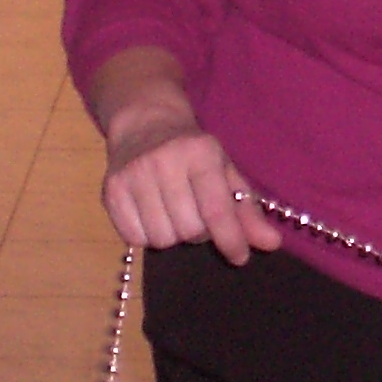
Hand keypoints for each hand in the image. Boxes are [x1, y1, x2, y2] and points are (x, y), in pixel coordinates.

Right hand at [103, 107, 278, 263]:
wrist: (145, 122)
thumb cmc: (193, 151)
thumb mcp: (225, 171)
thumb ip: (247, 210)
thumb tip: (271, 244)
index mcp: (200, 153)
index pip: (216, 210)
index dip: (231, 240)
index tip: (241, 258)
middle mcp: (164, 162)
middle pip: (189, 230)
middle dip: (200, 232)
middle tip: (198, 215)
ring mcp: (133, 176)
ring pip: (162, 239)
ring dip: (174, 235)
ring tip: (175, 212)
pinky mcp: (110, 191)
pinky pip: (135, 239)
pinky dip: (148, 236)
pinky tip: (153, 214)